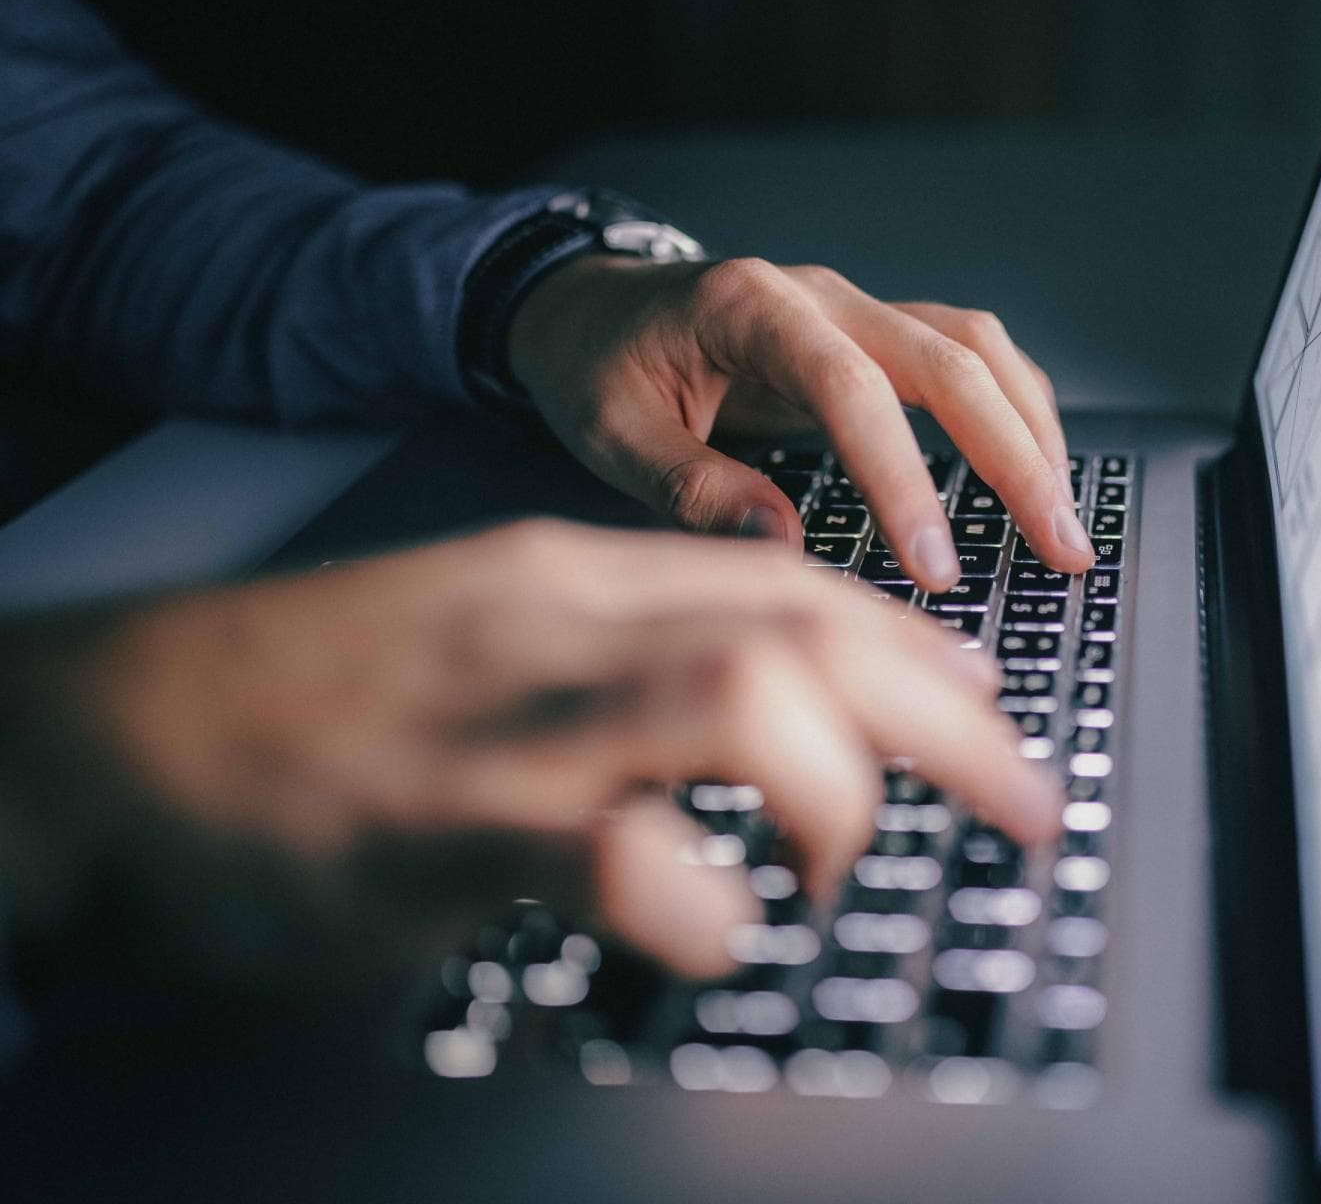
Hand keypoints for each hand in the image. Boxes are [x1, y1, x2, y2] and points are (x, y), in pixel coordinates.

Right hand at [0, 521, 1061, 983]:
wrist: (107, 732)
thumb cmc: (307, 703)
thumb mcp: (482, 643)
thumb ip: (616, 658)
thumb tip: (770, 706)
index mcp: (569, 580)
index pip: (793, 585)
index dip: (916, 647)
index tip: (984, 702)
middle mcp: (555, 626)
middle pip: (806, 629)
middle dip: (946, 717)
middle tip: (1021, 798)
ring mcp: (501, 719)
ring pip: (738, 697)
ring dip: (839, 791)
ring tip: (844, 868)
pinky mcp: (436, 827)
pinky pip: (612, 852)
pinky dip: (698, 903)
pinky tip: (714, 932)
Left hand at [505, 256, 1094, 589]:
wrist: (586, 304)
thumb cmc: (594, 365)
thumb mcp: (610, 433)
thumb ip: (693, 489)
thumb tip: (785, 549)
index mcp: (751, 309)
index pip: (852, 390)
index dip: (903, 478)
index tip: (934, 566)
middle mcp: (821, 296)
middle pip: (951, 360)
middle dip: (1017, 458)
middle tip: (1059, 548)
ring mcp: (855, 309)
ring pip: (976, 350)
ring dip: (1031, 433)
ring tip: (1064, 521)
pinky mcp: (872, 335)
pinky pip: (965, 358)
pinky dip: (1011, 412)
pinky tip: (1033, 472)